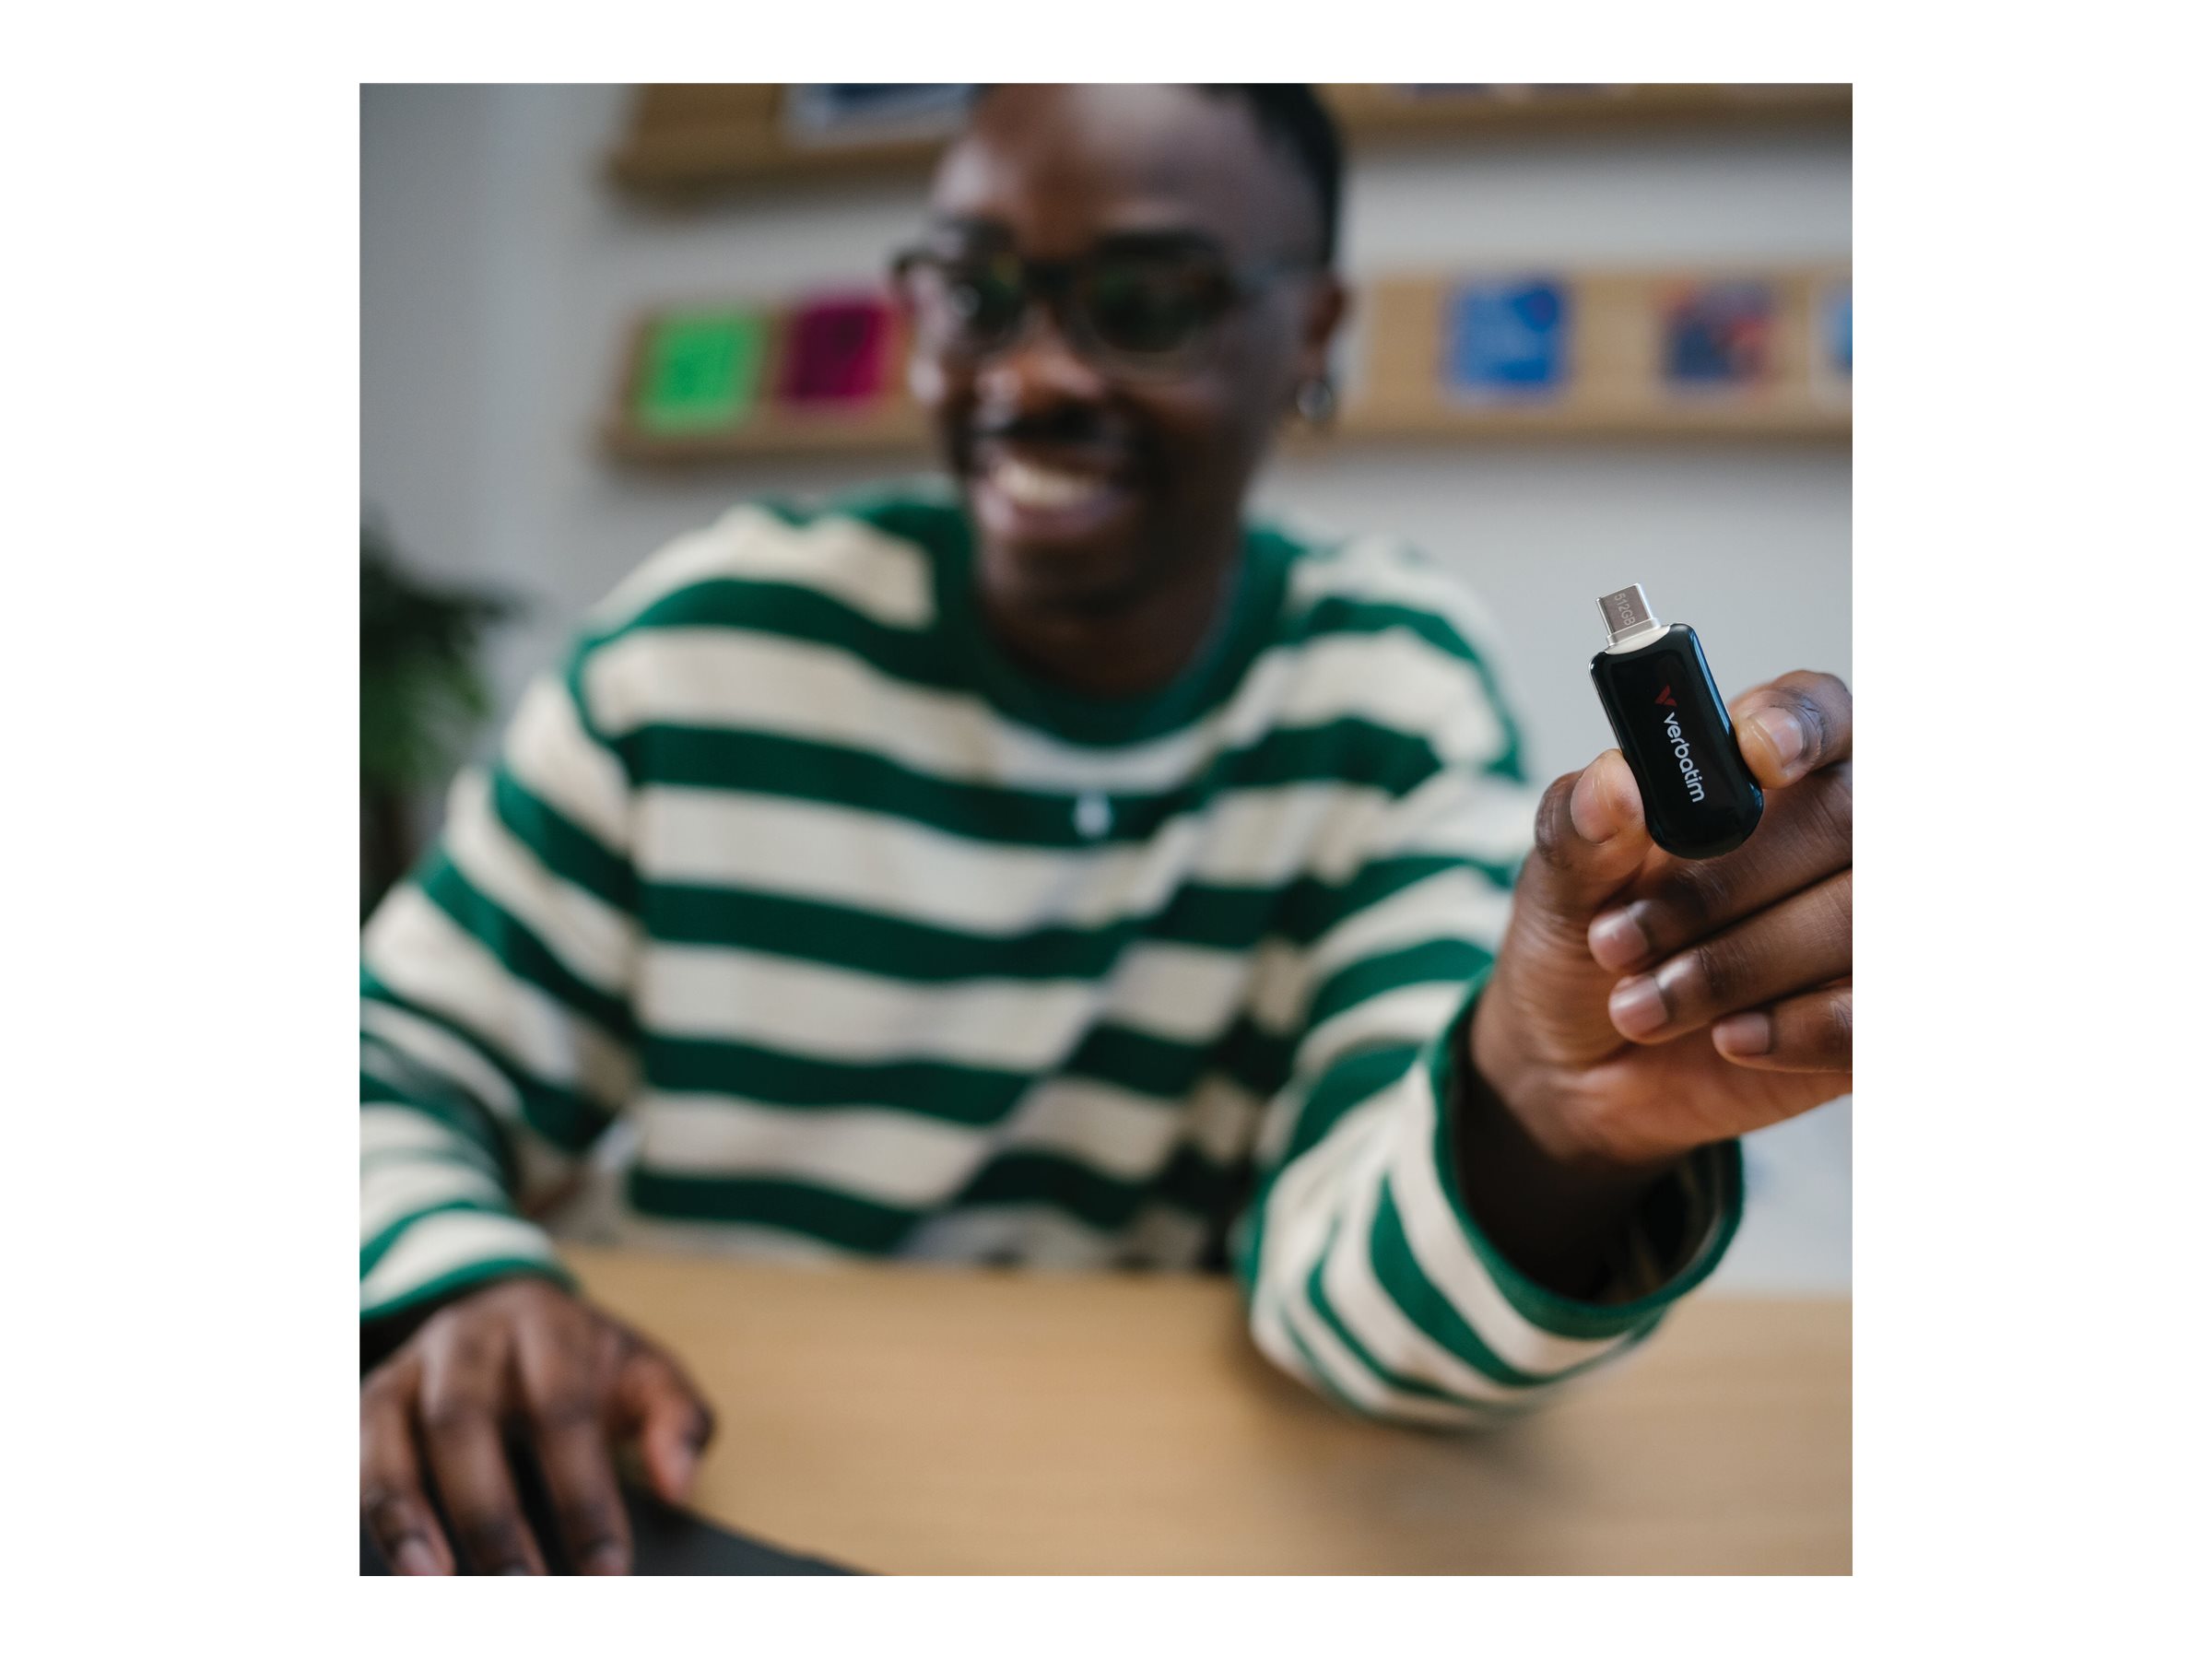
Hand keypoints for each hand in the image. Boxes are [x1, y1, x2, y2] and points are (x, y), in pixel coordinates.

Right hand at [360, 1277, 714, 1574]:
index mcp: (546, 1325)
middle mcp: (468, 1337)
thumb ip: (677, 1420)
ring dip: (401, 1512)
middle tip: (520, 1590)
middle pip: (463, 1421)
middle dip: (489, 1514)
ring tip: (429, 1583)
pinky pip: (352, 1449)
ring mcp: (411, 1365)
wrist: (514, 1307)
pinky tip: (386, 1562)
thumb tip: (677, 1485)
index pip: (561, 1411)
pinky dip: (365, 1507)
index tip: (606, 1571)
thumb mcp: (646, 1372)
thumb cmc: (585, 1360)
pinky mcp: (371, 1398)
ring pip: (388, 1432)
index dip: (581, 1494)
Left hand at [1471, 670, 1851, 1172]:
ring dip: (1741, 966)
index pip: (1817, 709)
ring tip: (1640, 1004)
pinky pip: (1875, 1009)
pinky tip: (1731, 1038)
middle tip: (1617, 941)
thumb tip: (1614, 782)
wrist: (1583, 1070)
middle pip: (1844, 817)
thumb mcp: (1557, 889)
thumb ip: (1581, 829)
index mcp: (1757, 768)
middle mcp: (1832, 831)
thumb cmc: (1582, 947)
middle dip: (1722, 886)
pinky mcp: (1878, 1008)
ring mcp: (1866, 919)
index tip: (1755, 757)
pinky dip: (1799, 1027)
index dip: (1797, 724)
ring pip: (1859, 917)